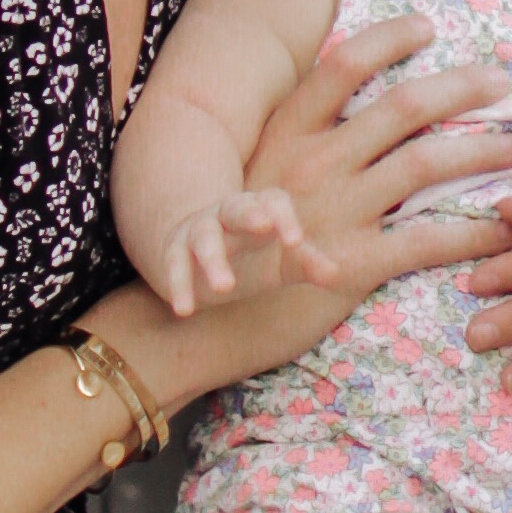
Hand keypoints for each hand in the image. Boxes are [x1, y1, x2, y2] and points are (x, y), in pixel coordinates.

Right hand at [145, 187, 340, 317]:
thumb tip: (337, 273)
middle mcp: (227, 214)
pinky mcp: (175, 251)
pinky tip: (184, 310)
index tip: (296, 241)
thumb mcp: (282, 262)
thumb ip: (306, 264)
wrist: (201, 254)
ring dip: (213, 260)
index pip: (274, 202)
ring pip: (204, 238)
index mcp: (260, 210)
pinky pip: (175, 266)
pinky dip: (179, 286)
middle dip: (249, 215)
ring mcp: (198, 230)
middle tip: (264, 225)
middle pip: (237, 207)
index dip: (285, 218)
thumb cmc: (253, 256)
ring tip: (224, 288)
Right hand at [222, 16, 511, 358]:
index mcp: (290, 130)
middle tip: (501, 80)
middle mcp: (314, 161)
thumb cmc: (246, 236)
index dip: (389, 37)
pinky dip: (473, 233)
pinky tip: (502, 231)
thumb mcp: (264, 168)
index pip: (344, 63)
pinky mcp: (353, 263)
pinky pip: (427, 240)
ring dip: (480, 152)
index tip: (428, 27)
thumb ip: (308, 135)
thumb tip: (357, 100)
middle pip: (402, 106)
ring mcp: (334, 211)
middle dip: (461, 87)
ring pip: (424, 164)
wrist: (214, 313)